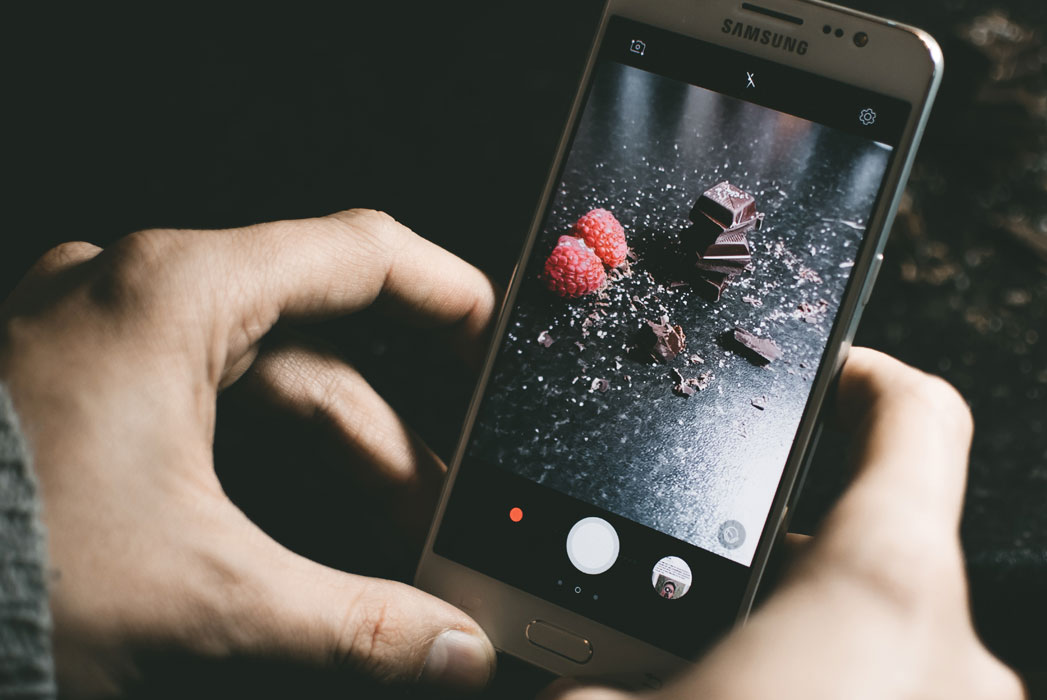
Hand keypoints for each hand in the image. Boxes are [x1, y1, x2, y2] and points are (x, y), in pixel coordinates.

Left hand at [0, 210, 497, 697]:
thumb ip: (358, 622)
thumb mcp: (206, 602)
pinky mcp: (70, 392)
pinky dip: (262, 461)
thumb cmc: (3, 574)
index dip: (446, 292)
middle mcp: (132, 297)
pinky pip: (200, 405)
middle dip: (392, 436)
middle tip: (444, 513)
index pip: (356, 254)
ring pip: (257, 382)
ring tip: (387, 534)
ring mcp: (94, 341)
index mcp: (174, 298)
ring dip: (332, 457)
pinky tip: (300, 523)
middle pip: (316, 345)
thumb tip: (455, 648)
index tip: (500, 332)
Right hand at [550, 349, 1023, 699]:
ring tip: (701, 666)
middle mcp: (947, 657)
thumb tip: (574, 676)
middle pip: (871, 540)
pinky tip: (738, 697)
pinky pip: (885, 689)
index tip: (819, 375)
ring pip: (874, 632)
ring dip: (791, 633)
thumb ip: (588, 663)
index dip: (861, 374)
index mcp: (880, 595)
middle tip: (692, 576)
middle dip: (777, 549)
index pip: (915, 417)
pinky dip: (819, 683)